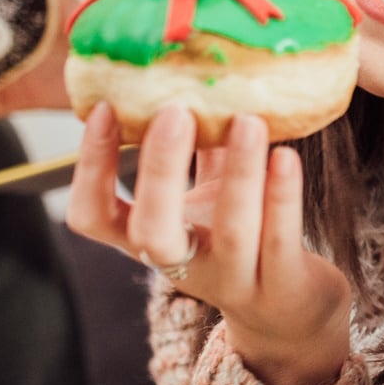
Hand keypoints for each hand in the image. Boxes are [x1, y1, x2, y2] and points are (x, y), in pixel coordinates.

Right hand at [66, 103, 351, 384]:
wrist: (294, 312)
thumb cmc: (245, 237)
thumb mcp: (209, 194)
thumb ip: (197, 148)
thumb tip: (185, 72)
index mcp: (153, 242)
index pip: (95, 218)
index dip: (89, 168)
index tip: (102, 108)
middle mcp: (185, 268)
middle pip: (152, 233)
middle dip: (159, 171)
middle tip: (173, 111)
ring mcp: (235, 281)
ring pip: (231, 234)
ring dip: (239, 175)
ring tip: (248, 120)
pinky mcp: (284, 284)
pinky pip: (281, 239)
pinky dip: (282, 195)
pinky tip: (287, 155)